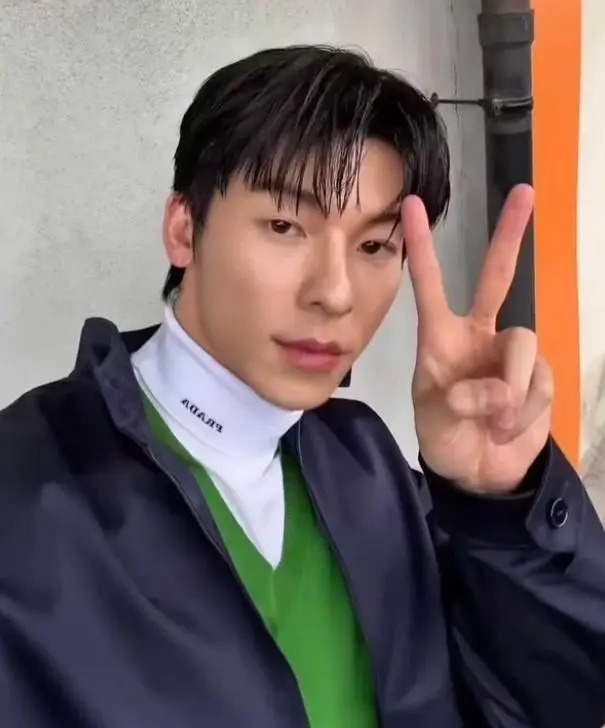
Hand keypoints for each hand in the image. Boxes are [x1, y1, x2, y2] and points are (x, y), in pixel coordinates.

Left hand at [403, 184, 552, 492]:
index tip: (410, 204)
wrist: (478, 473)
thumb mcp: (433, 417)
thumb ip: (459, 400)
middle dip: (509, 235)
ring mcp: (511, 355)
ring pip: (522, 344)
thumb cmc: (444, 437)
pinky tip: (508, 428)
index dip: (422, 247)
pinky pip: (540, 383)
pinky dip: (524, 411)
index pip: (430, 285)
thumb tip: (498, 392)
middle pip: (497, 278)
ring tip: (494, 422)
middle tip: (524, 192)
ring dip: (509, 389)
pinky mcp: (540, 377)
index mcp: (442, 337)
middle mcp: (479, 335)